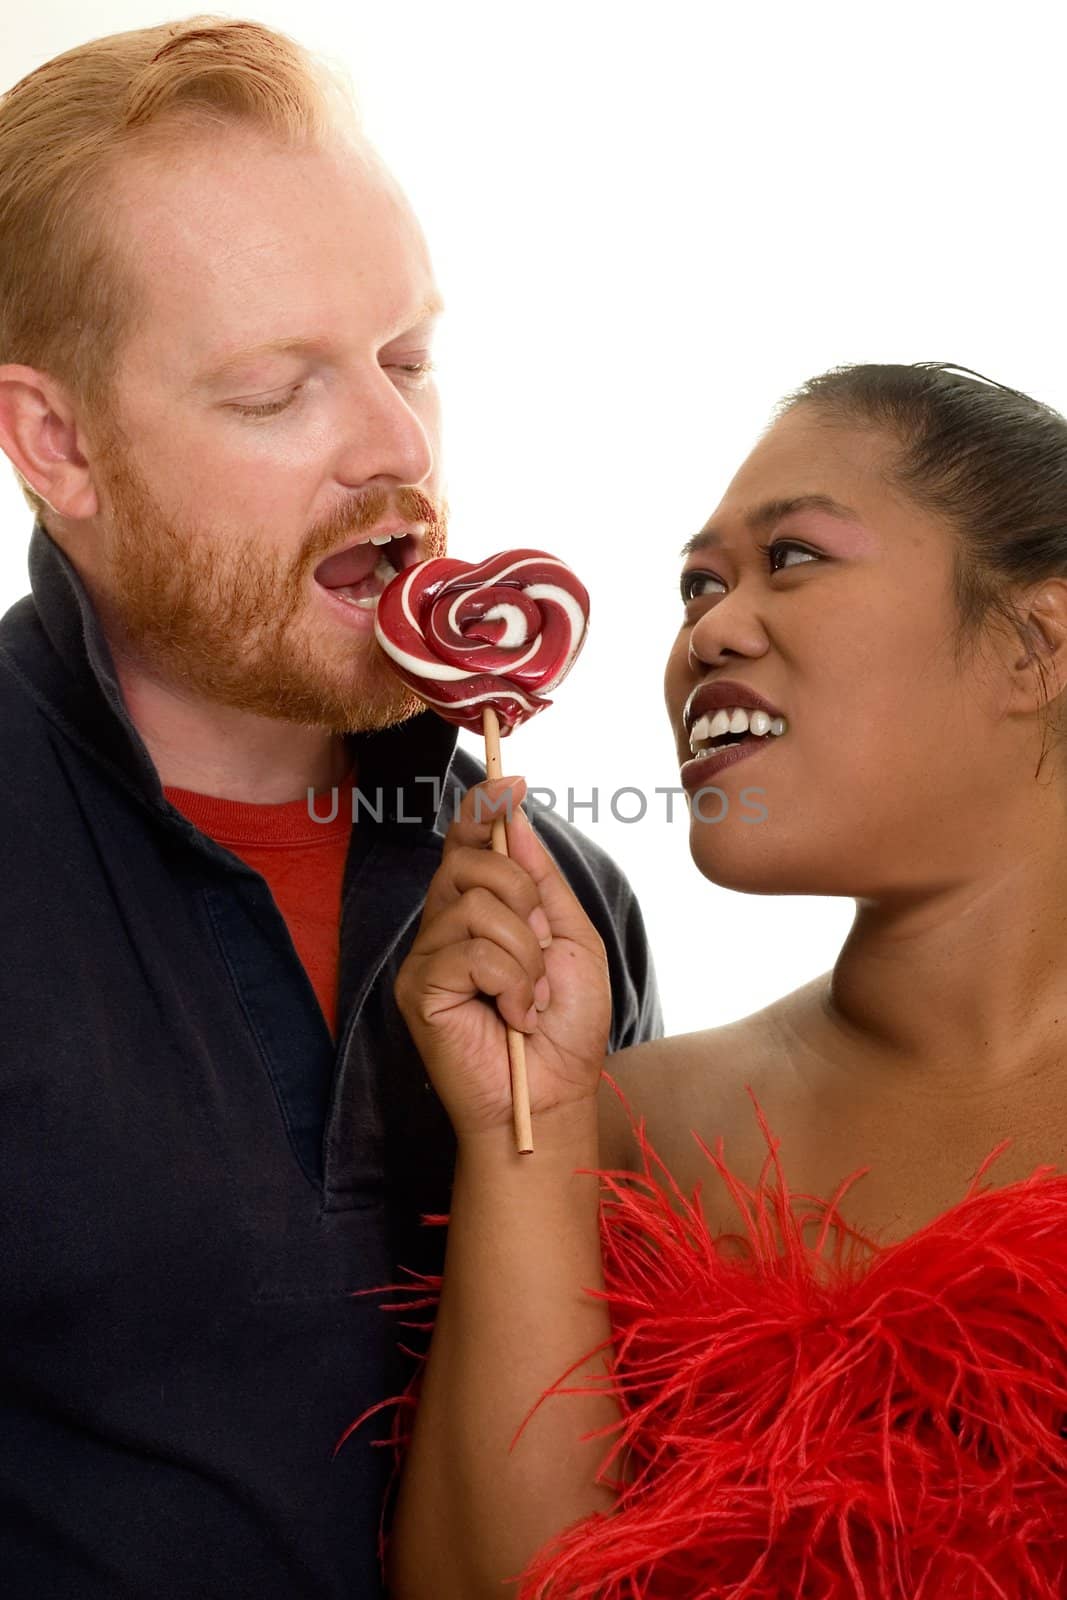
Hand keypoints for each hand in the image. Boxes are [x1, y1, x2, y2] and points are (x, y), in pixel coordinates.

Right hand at [395, 777, 610, 1143]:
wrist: (556, 1094)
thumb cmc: (566, 1028)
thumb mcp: (571, 940)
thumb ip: (541, 880)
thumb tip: (515, 812)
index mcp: (481, 910)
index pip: (467, 843)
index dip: (483, 809)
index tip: (512, 779)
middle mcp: (446, 925)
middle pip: (471, 861)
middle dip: (523, 898)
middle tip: (541, 951)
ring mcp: (427, 955)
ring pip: (475, 904)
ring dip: (524, 953)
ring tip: (529, 997)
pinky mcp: (418, 988)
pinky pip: (469, 949)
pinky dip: (509, 980)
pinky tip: (512, 1015)